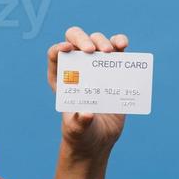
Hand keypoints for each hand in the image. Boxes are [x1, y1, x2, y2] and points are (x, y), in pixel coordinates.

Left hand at [47, 26, 129, 157]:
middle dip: (82, 39)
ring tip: (109, 52)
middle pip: (75, 40)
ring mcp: (95, 65)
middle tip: (92, 51)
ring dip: (103, 41)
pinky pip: (116, 49)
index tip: (68, 49)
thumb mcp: (77, 130)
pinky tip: (123, 46)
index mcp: (60, 78)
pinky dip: (120, 43)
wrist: (99, 139)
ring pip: (96, 41)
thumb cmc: (81, 133)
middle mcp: (77, 67)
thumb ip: (79, 123)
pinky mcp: (113, 68)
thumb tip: (87, 113)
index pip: (55, 55)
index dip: (59, 48)